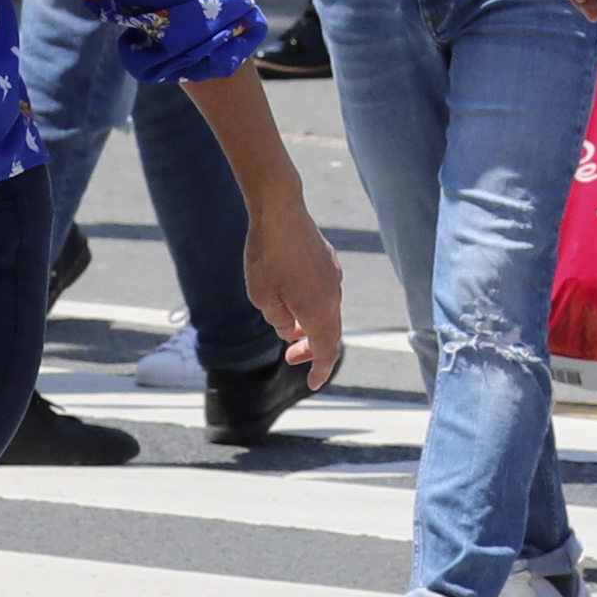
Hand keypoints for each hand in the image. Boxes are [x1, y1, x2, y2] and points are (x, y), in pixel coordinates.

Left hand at [236, 192, 348, 388]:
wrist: (281, 212)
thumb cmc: (267, 256)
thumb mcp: (262, 298)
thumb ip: (278, 321)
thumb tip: (289, 329)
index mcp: (318, 311)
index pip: (327, 351)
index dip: (320, 370)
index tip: (313, 384)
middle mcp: (333, 297)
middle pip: (329, 333)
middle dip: (311, 349)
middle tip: (289, 357)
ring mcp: (334, 277)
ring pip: (327, 311)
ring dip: (310, 325)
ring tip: (287, 326)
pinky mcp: (330, 262)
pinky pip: (325, 293)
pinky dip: (313, 305)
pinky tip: (293, 297)